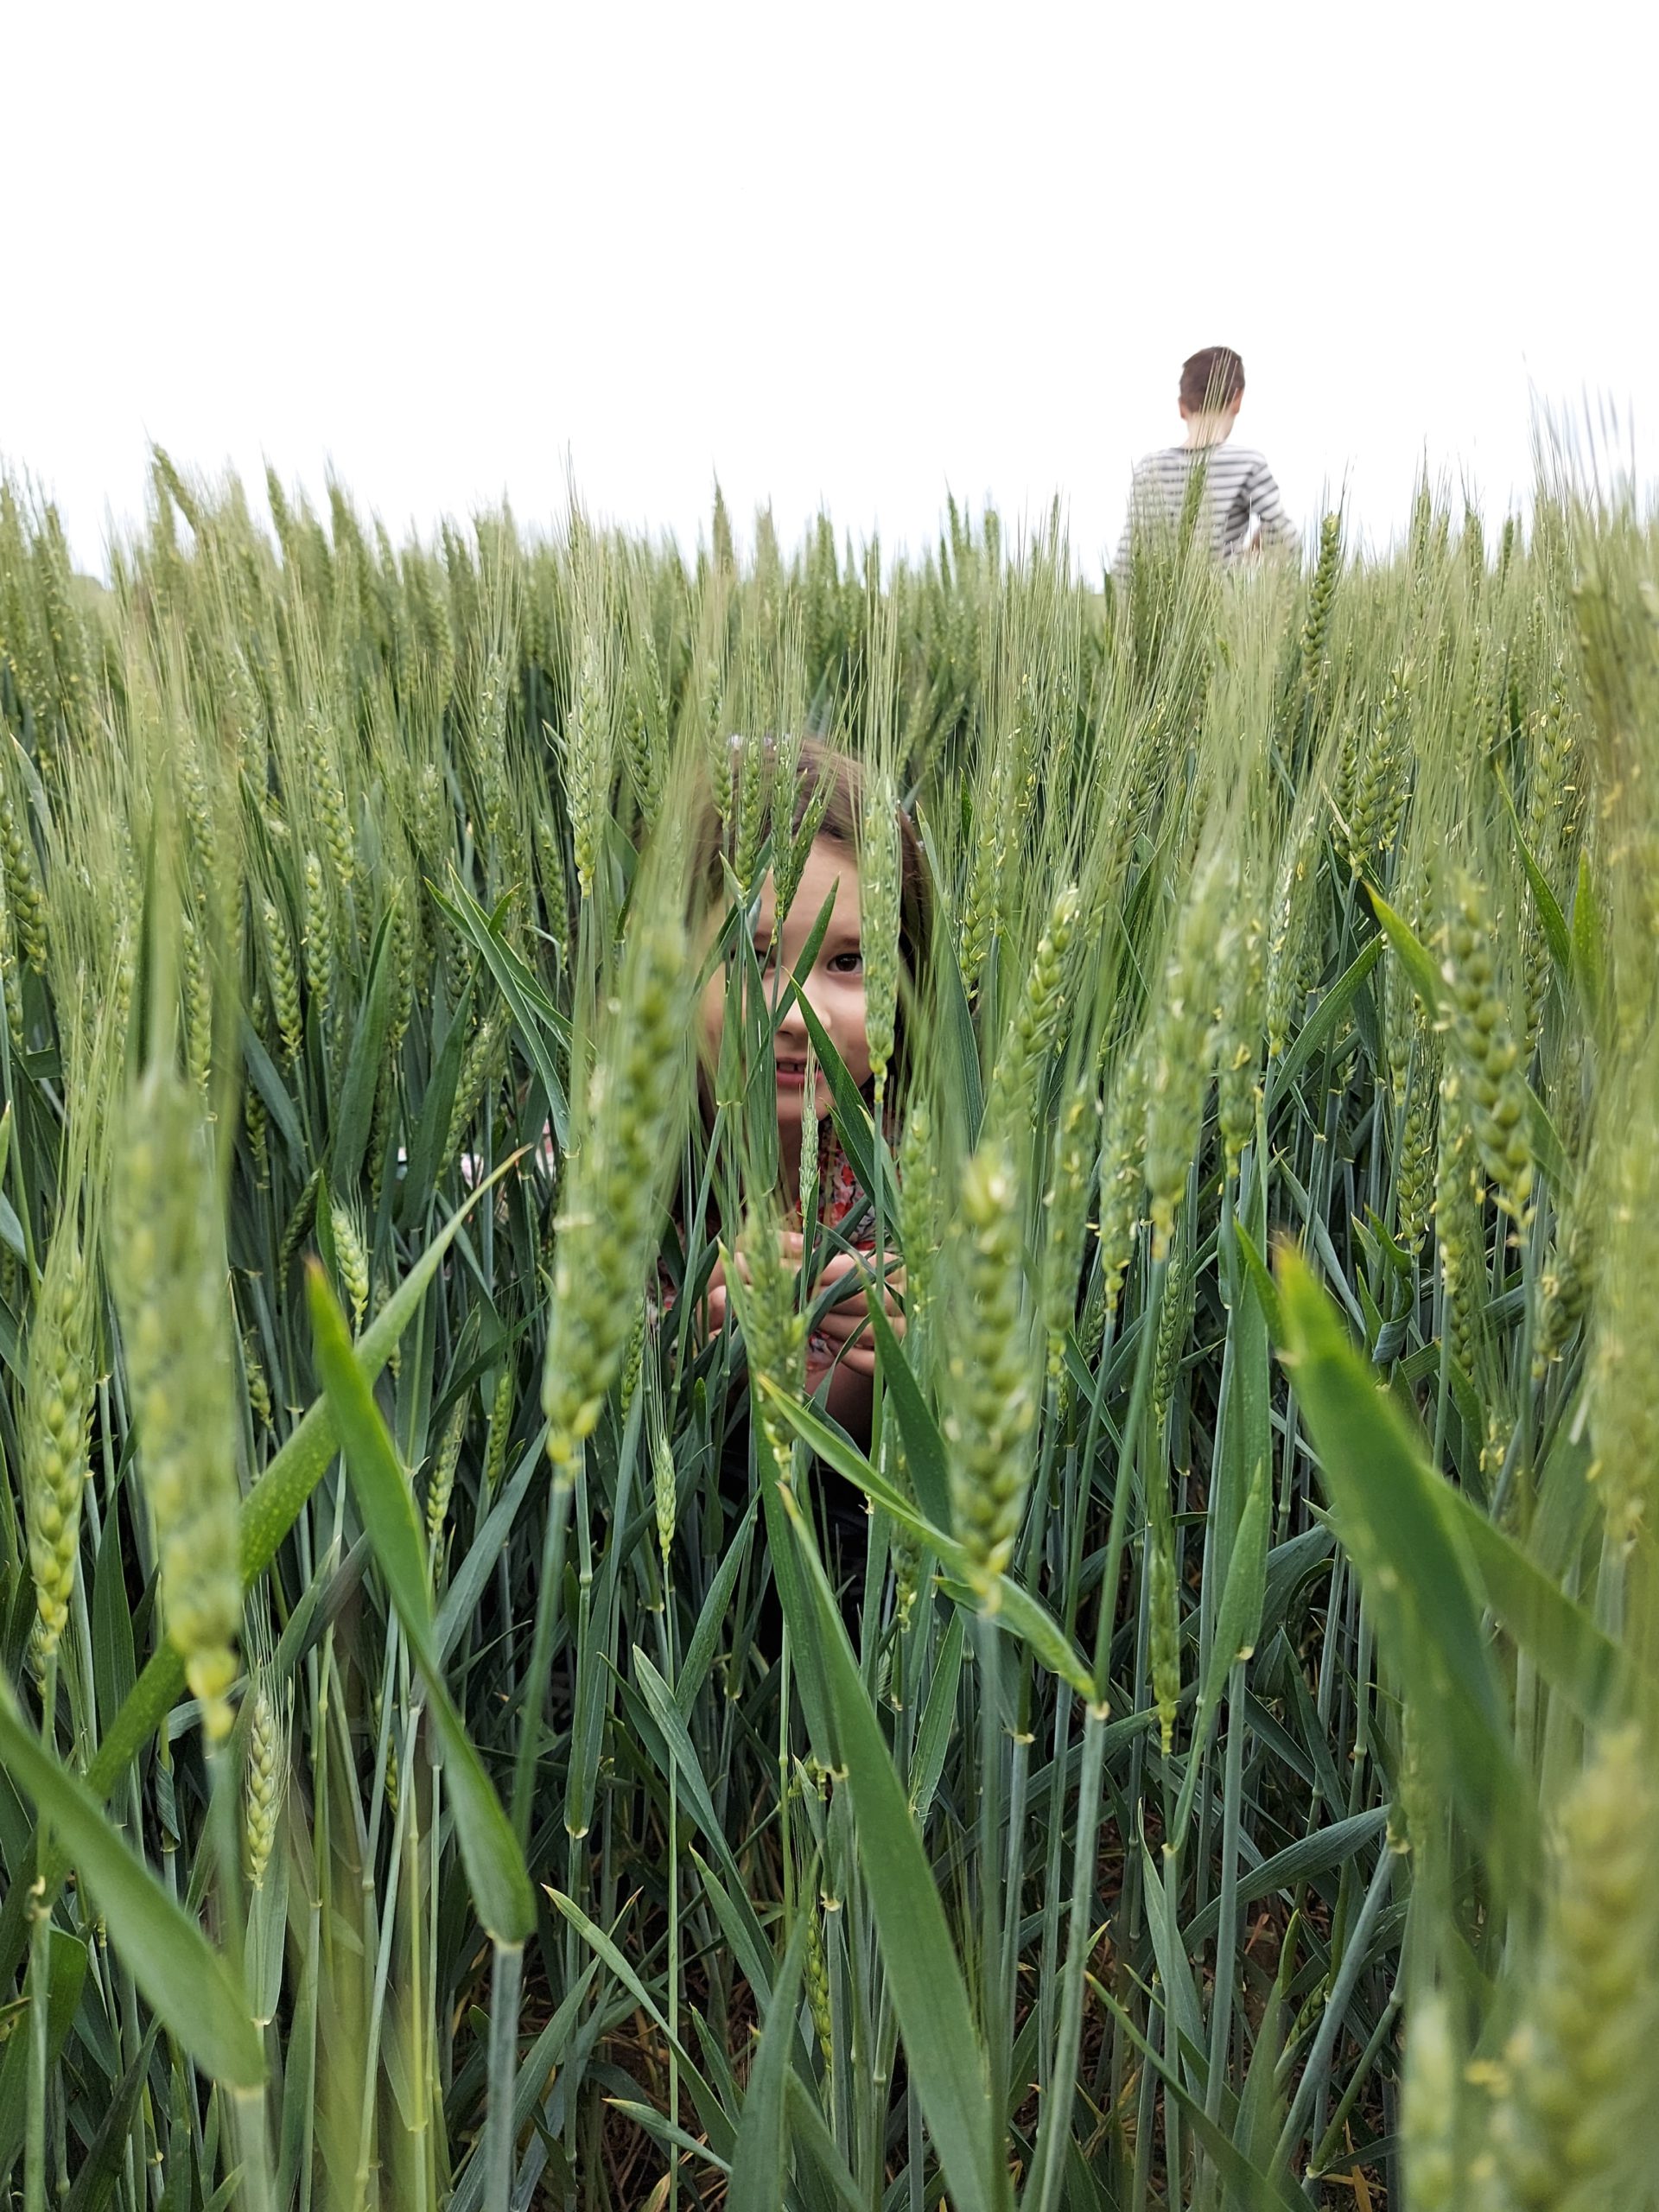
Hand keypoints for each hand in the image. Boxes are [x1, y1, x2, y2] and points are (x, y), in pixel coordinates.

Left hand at [795, 1237, 905, 1382]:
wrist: (873, 1312)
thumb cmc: (850, 1283)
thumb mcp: (835, 1261)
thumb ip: (805, 1254)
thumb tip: (780, 1255)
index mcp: (895, 1266)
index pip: (857, 1268)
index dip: (823, 1273)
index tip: (793, 1275)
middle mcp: (907, 1297)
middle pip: (864, 1299)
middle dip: (823, 1300)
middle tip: (796, 1299)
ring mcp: (905, 1329)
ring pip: (868, 1331)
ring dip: (832, 1325)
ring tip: (811, 1318)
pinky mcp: (897, 1356)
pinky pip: (873, 1361)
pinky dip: (848, 1354)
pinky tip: (831, 1343)